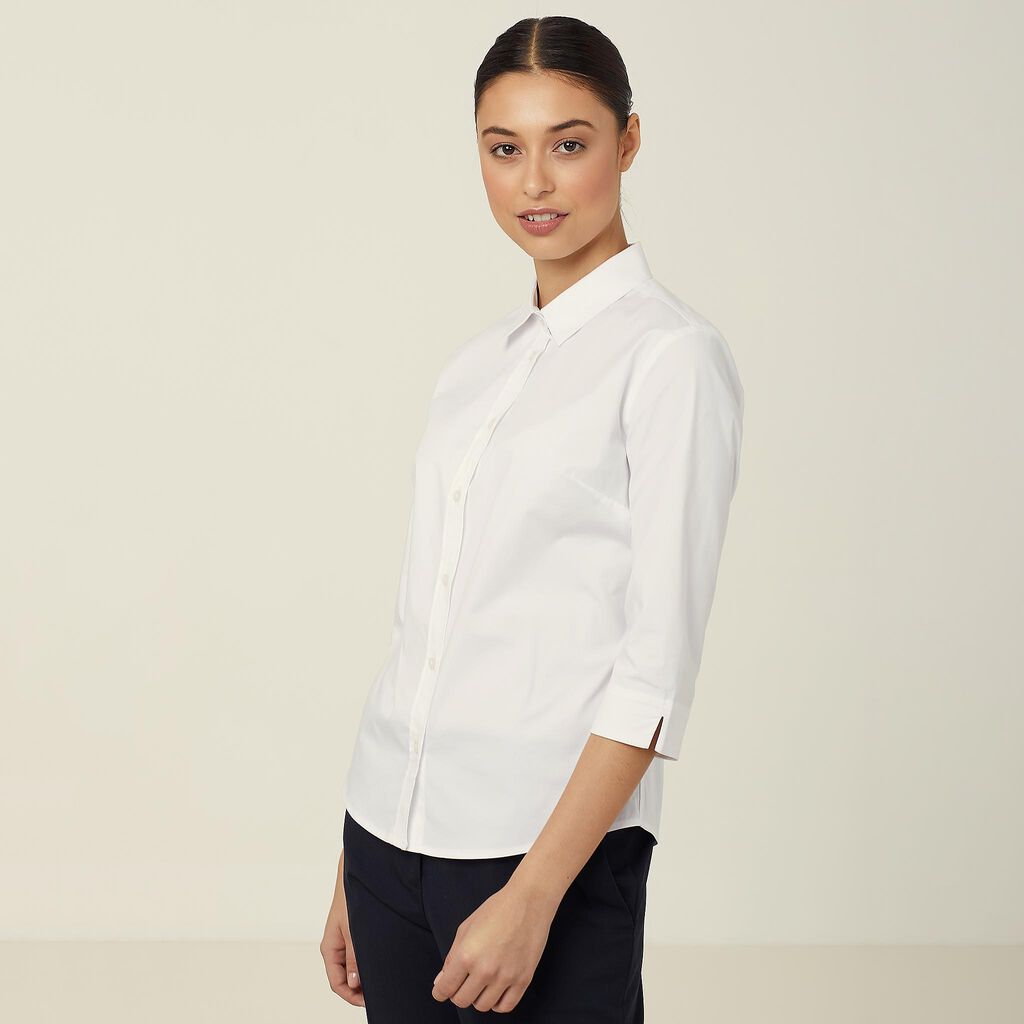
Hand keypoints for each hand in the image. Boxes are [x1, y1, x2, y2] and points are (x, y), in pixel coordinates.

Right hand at [320, 853, 364, 1007]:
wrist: (356, 873)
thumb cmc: (351, 897)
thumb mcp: (354, 931)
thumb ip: (353, 958)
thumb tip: (354, 984)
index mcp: (330, 948)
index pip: (337, 983)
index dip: (351, 996)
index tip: (369, 1001)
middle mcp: (335, 947)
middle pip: (343, 979)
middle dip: (358, 989)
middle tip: (378, 992)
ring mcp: (343, 941)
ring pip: (351, 968)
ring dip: (363, 975)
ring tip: (380, 978)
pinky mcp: (352, 934)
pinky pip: (356, 956)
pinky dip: (365, 963)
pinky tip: (377, 963)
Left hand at [431, 878, 558, 1013]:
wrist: (529, 902)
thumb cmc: (497, 910)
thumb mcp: (466, 928)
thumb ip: (451, 956)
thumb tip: (441, 981)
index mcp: (467, 955)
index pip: (446, 989)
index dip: (440, 991)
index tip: (441, 990)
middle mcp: (485, 970)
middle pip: (462, 1001)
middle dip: (457, 993)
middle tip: (462, 982)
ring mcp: (505, 977)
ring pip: (482, 1006)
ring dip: (477, 997)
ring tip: (481, 982)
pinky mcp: (523, 980)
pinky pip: (505, 1007)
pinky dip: (496, 1003)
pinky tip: (495, 990)